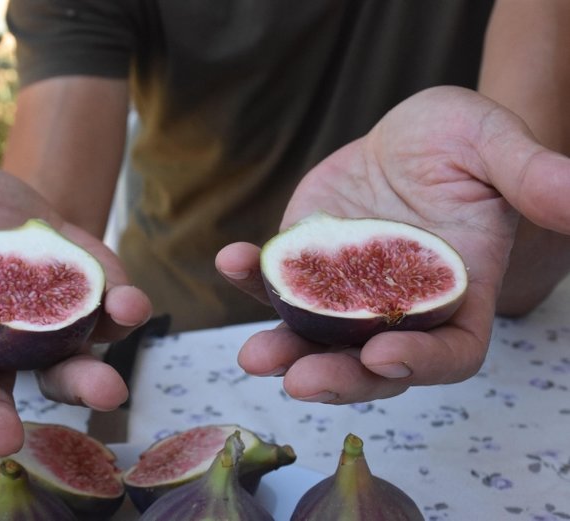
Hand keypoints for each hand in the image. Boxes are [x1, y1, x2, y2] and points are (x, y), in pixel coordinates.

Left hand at [217, 86, 569, 403]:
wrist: (408, 134)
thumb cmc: (462, 142)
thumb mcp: (495, 147)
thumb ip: (531, 176)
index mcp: (456, 296)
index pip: (449, 351)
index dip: (421, 362)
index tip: (385, 356)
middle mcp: (398, 308)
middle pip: (372, 363)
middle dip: (337, 378)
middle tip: (299, 382)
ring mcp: (347, 291)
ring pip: (317, 336)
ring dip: (285, 350)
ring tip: (253, 356)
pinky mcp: (308, 264)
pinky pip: (278, 280)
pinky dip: (253, 278)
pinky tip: (230, 261)